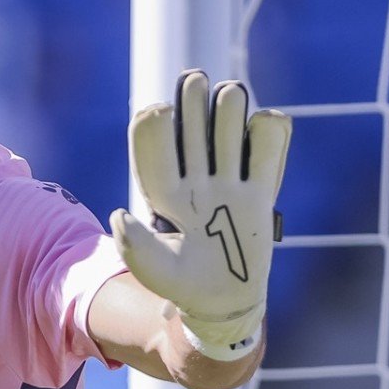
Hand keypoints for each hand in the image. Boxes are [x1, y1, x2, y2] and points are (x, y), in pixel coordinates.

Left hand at [111, 70, 290, 360]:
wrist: (226, 304)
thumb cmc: (183, 288)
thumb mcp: (155, 273)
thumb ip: (136, 247)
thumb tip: (119, 214)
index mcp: (163, 188)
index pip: (153, 139)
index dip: (155, 120)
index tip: (159, 111)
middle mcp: (195, 175)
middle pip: (193, 116)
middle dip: (194, 96)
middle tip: (197, 84)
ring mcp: (229, 178)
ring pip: (229, 118)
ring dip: (230, 105)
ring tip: (231, 106)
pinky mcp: (261, 187)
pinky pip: (268, 139)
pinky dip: (269, 125)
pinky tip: (264, 129)